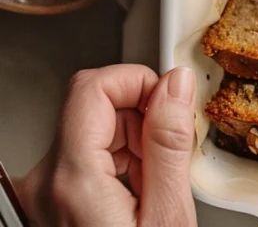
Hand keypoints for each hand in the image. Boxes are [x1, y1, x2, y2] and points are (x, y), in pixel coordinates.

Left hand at [16, 64, 196, 226]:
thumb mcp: (167, 217)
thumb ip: (169, 145)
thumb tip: (175, 85)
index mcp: (70, 181)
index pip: (93, 85)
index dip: (138, 82)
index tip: (167, 101)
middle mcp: (45, 183)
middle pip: (96, 107)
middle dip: (142, 120)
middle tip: (168, 155)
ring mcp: (43, 194)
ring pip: (93, 130)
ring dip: (133, 144)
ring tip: (153, 186)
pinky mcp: (49, 202)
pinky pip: (85, 158)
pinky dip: (118, 165)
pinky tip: (137, 196)